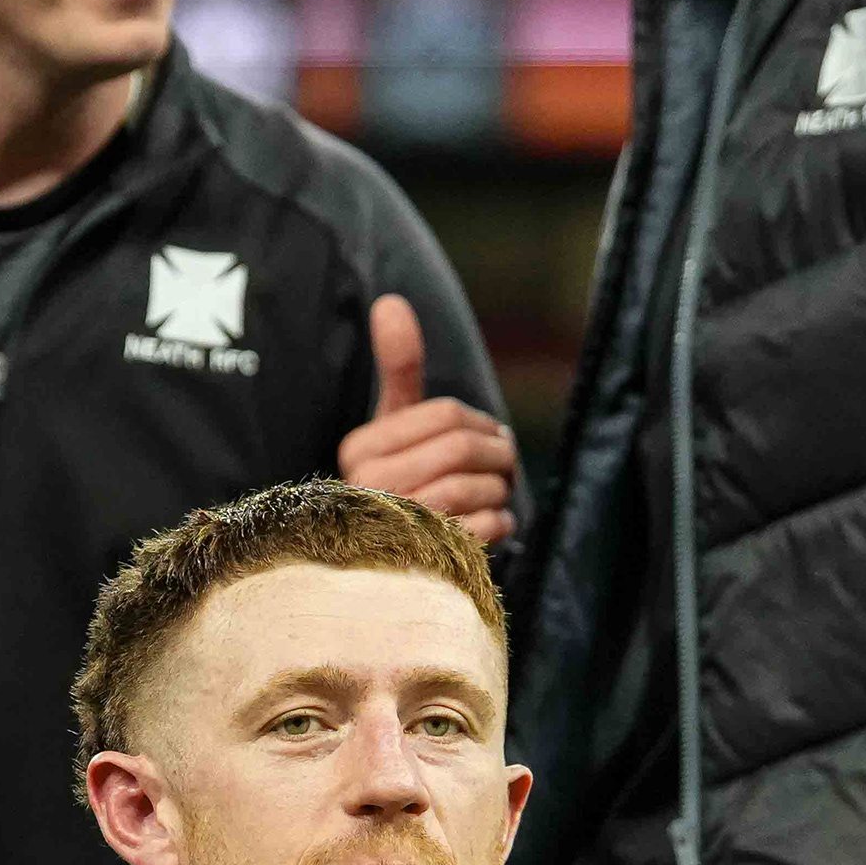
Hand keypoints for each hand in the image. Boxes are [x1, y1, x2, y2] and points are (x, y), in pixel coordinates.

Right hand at [337, 296, 517, 548]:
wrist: (390, 559)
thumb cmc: (399, 479)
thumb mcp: (394, 422)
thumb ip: (397, 366)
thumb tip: (391, 301)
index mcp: (359, 450)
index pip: (445, 414)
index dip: (481, 421)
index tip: (490, 433)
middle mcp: (368, 490)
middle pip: (462, 448)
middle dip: (498, 454)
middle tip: (506, 463)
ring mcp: (393, 530)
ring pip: (474, 489)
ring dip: (500, 490)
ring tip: (497, 493)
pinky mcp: (424, 563)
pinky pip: (482, 529)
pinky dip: (499, 523)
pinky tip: (490, 523)